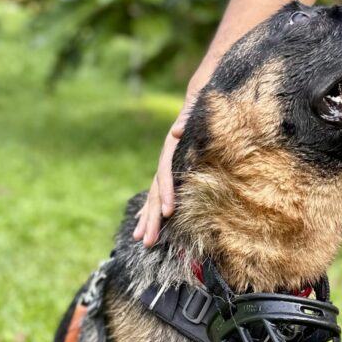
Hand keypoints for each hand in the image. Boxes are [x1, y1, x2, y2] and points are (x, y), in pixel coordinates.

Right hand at [133, 96, 195, 246]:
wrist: (195, 101)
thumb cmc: (200, 109)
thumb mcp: (195, 110)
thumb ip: (187, 119)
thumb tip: (176, 131)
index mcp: (170, 149)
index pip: (165, 175)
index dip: (166, 193)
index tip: (167, 212)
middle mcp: (164, 161)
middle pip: (154, 192)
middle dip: (152, 217)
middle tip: (148, 240)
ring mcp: (165, 168)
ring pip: (152, 197)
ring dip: (147, 219)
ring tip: (141, 239)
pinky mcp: (169, 173)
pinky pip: (157, 195)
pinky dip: (150, 210)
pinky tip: (143, 224)